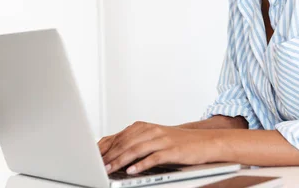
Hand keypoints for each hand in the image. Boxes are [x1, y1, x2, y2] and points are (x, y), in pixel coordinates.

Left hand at [98, 121, 220, 174]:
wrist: (205, 142)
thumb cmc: (178, 143)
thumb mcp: (154, 138)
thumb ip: (135, 142)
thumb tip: (111, 150)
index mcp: (145, 127)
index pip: (119, 136)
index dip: (105, 147)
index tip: (93, 157)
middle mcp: (152, 130)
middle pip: (126, 142)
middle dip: (110, 155)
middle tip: (98, 166)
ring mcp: (162, 139)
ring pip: (137, 149)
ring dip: (121, 160)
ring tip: (110, 170)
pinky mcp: (172, 150)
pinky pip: (154, 157)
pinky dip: (142, 164)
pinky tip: (132, 170)